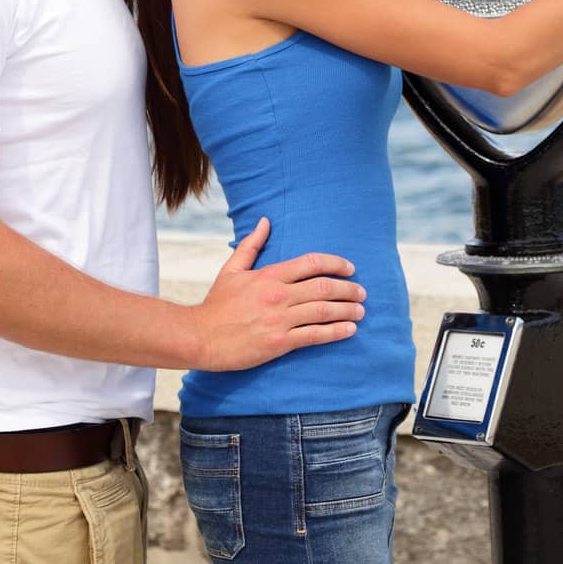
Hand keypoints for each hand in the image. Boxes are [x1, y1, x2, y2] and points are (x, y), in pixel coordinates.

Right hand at [190, 218, 366, 370]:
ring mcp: (280, 319)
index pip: (311, 263)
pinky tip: (349, 330)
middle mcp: (278, 295)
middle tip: (362, 292)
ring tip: (361, 311)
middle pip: (323, 287)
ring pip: (323, 311)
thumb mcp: (232, 269)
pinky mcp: (279, 342)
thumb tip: (264, 221)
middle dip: (348, 289)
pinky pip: (314, 335)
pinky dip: (335, 332)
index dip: (336, 263)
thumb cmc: (217, 304)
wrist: (200, 336)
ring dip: (347, 310)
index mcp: (269, 275)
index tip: (350, 268)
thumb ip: (251, 245)